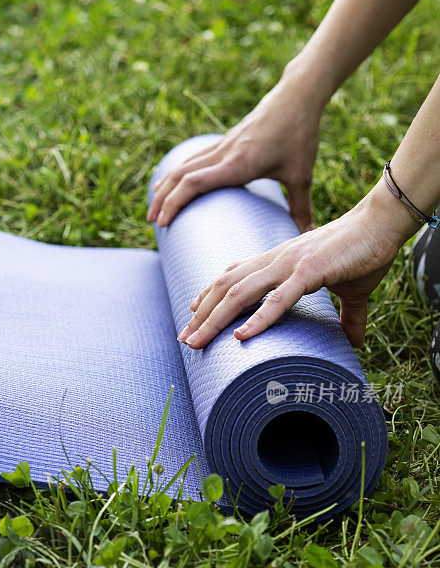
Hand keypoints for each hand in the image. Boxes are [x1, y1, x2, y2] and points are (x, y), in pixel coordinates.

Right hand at [147, 73, 323, 232]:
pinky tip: (172, 181)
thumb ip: (302, 207)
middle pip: (181, 175)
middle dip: (163, 199)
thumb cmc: (300, 135)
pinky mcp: (225, 140)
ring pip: (184, 165)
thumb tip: (311, 234)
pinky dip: (179, 172)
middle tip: (152, 222)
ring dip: (166, 185)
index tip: (163, 222)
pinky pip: (194, 158)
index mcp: (238, 164)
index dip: (175, 202)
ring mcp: (222, 144)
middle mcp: (224, 153)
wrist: (298, 95)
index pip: (195, 182)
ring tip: (154, 205)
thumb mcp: (302, 175)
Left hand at [176, 184, 415, 349]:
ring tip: (196, 343)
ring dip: (214, 320)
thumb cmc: (365, 254)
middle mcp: (274, 260)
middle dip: (201, 315)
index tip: (192, 315)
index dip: (209, 295)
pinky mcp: (310, 272)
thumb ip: (347, 317)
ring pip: (239, 293)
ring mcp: (289, 264)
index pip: (231, 276)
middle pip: (225, 287)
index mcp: (276, 260)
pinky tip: (241, 337)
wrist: (383, 224)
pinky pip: (278, 298)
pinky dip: (258, 319)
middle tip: (185, 340)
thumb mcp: (348, 292)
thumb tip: (355, 342)